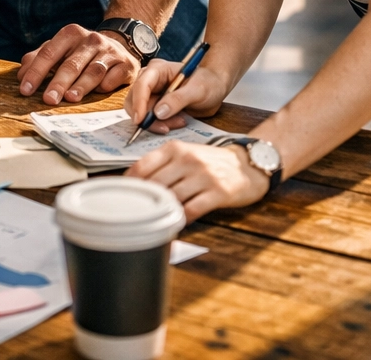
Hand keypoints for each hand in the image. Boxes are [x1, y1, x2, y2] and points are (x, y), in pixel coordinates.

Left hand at [17, 25, 138, 104]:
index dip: (36, 72)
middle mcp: (91, 40)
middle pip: (71, 64)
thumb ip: (39, 59)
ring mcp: (110, 52)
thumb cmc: (82, 52)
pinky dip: (106, 84)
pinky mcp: (126, 64)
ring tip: (70, 98)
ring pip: (93, 70)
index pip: (49, 53)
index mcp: (70, 34)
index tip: (25, 89)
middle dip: (58, 82)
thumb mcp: (60, 50)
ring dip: (81, 85)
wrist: (119, 45)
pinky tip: (99, 92)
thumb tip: (21, 75)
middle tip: (48, 99)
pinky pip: (114, 76)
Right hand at [124, 59, 226, 133]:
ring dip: (156, 122)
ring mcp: (151, 93)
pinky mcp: (155, 105)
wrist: (215, 89)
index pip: (142, 84)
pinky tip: (178, 121)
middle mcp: (150, 80)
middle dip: (148, 117)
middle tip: (167, 127)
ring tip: (179, 122)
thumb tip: (158, 112)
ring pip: (141, 112)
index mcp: (158, 69)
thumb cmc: (209, 83)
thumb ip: (178, 99)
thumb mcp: (198, 90)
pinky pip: (149, 118)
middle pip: (135, 99)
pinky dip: (161, 124)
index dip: (138, 102)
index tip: (140, 120)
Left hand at [128, 141, 267, 221]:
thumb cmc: (212, 161)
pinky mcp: (218, 193)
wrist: (248, 164)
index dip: (129, 183)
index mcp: (176, 148)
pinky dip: (181, 219)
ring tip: (156, 218)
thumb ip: (162, 164)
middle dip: (144, 200)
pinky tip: (177, 222)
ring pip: (172, 197)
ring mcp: (203, 176)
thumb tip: (135, 182)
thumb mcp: (186, 153)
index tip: (122, 195)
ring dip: (163, 210)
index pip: (143, 166)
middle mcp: (188, 160)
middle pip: (155, 184)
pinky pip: (192, 210)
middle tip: (136, 211)